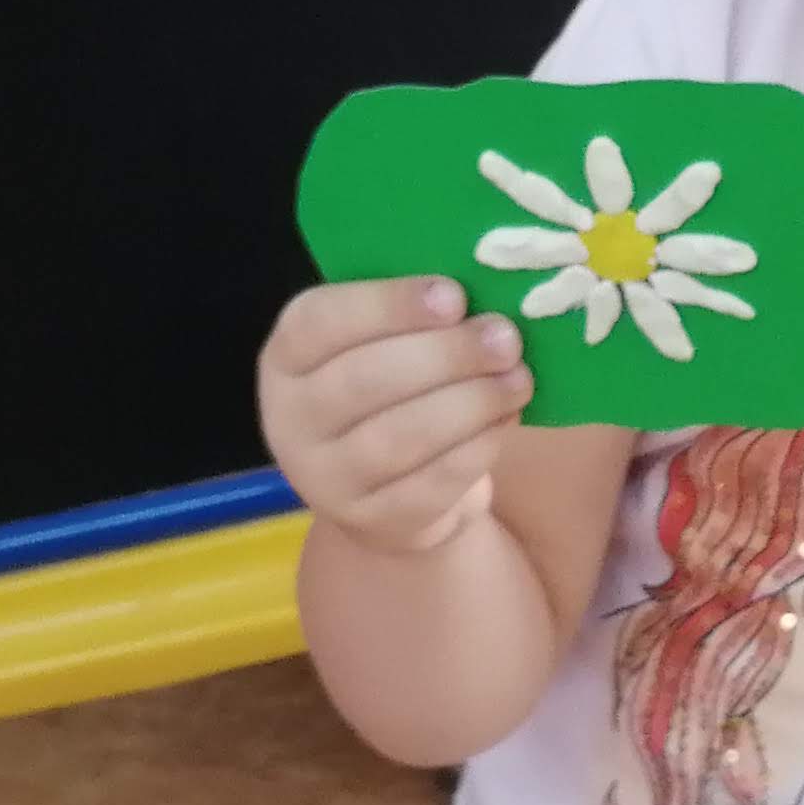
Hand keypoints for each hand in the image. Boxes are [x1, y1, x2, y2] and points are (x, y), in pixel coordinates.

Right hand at [258, 276, 529, 556]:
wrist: (382, 490)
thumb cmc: (387, 388)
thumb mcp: (377, 343)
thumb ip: (410, 314)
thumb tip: (481, 284)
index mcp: (286, 357)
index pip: (321, 322)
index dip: (387, 305)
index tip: (454, 295)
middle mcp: (290, 419)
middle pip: (364, 380)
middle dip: (445, 355)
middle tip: (504, 337)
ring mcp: (325, 479)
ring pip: (398, 437)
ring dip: (469, 403)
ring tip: (517, 378)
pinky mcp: (372, 521)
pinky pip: (429, 483)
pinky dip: (476, 447)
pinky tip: (506, 417)